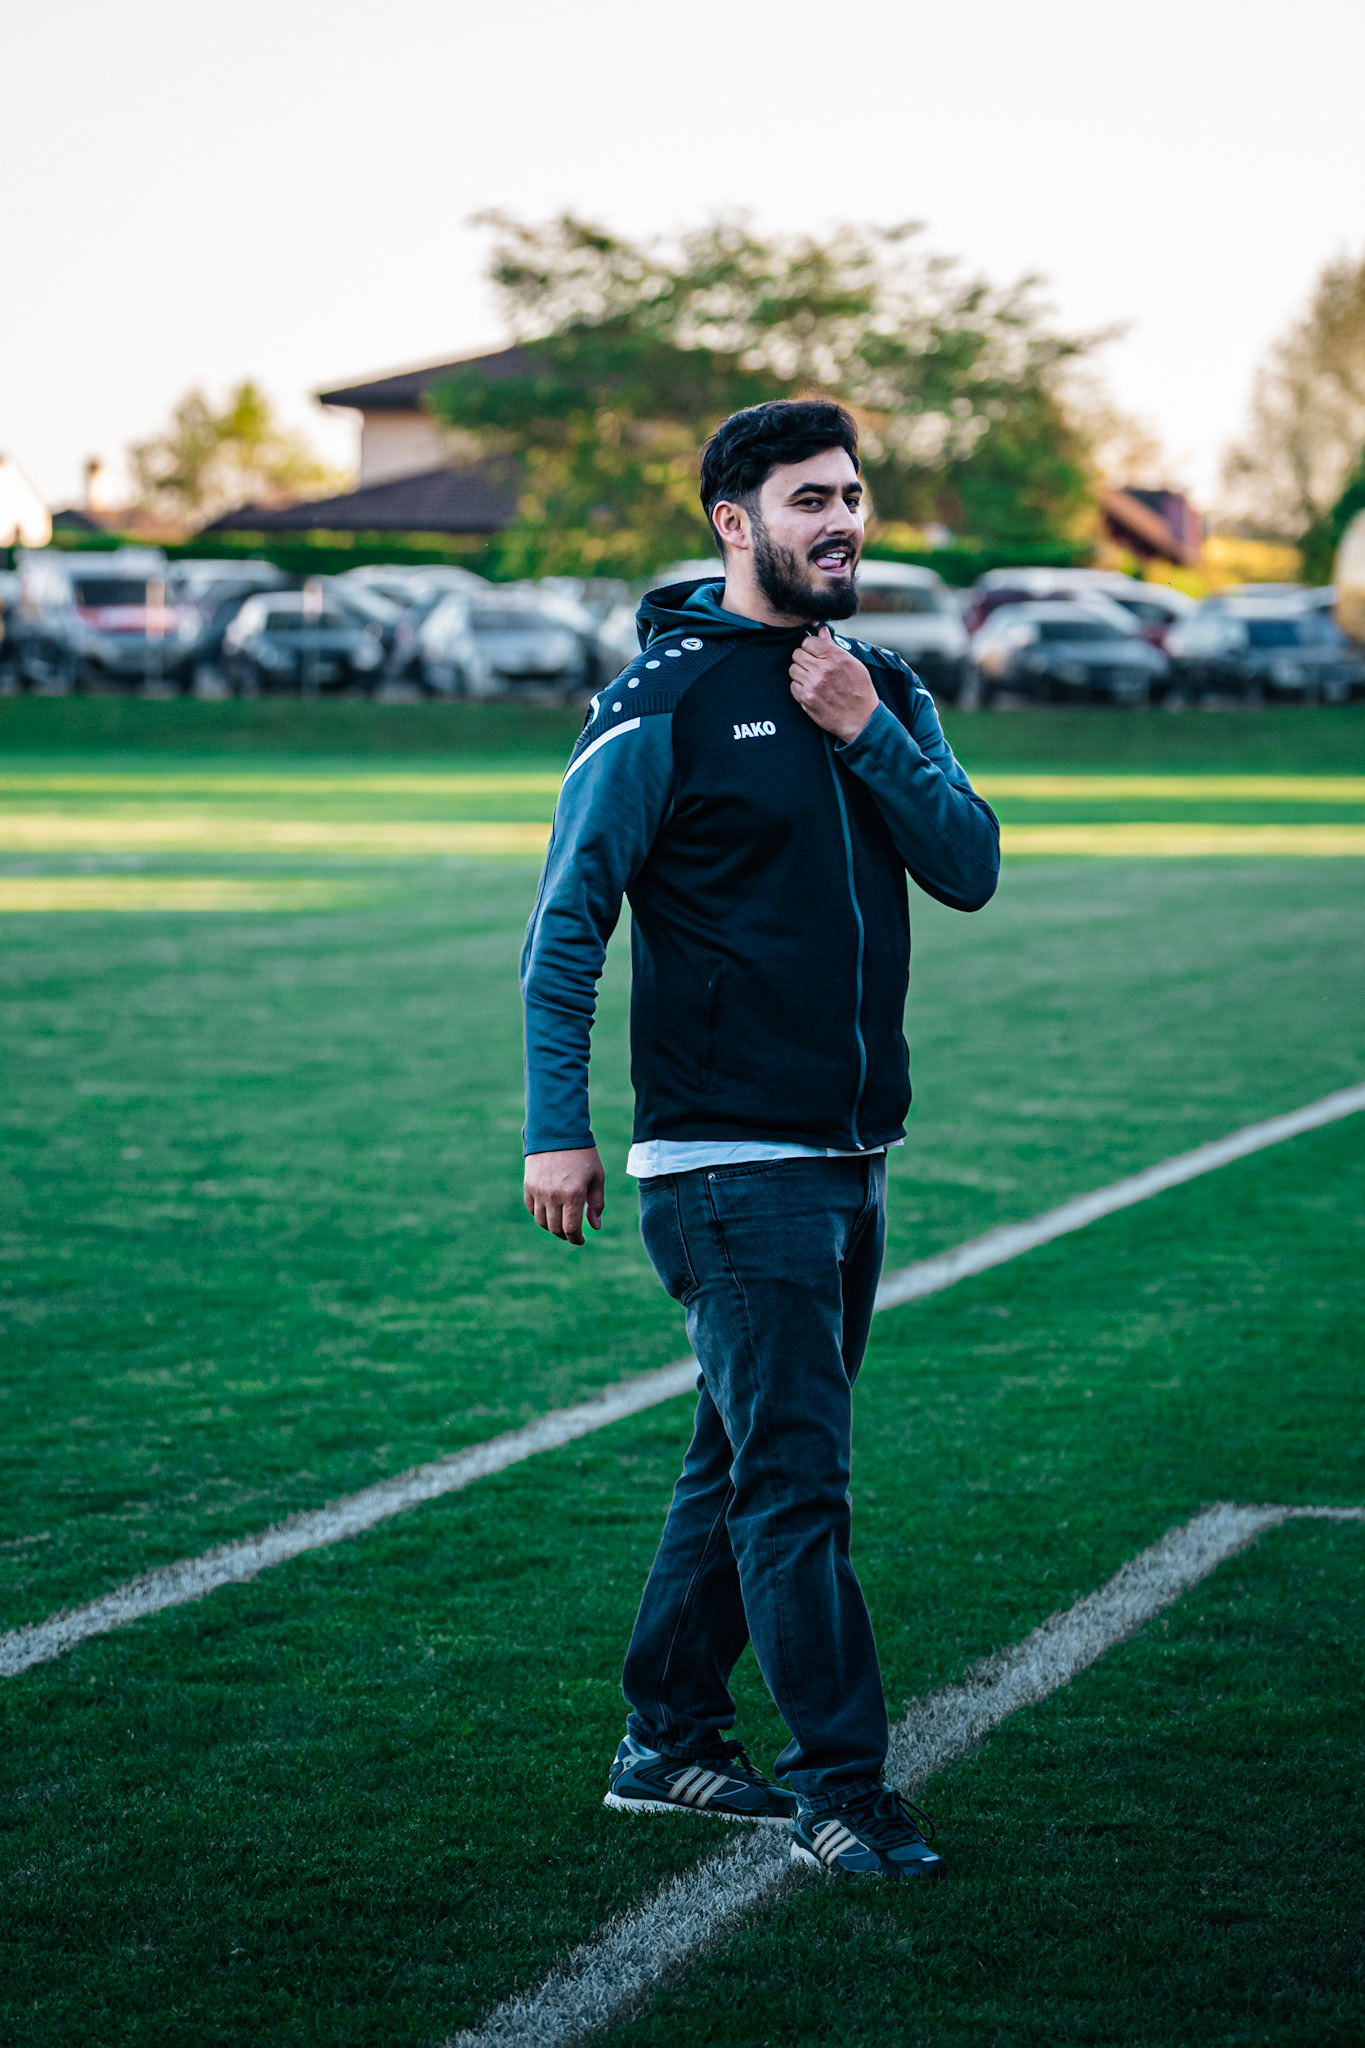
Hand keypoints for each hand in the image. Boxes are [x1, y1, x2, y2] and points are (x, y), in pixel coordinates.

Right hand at [524, 1146, 604, 1244]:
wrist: (558, 1131)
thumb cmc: (583, 1154)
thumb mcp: (597, 1177)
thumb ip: (596, 1203)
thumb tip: (595, 1226)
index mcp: (573, 1195)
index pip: (571, 1229)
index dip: (576, 1239)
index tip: (581, 1240)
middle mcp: (553, 1196)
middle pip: (555, 1228)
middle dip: (565, 1235)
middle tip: (572, 1233)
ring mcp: (539, 1191)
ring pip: (541, 1221)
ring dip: (552, 1226)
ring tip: (561, 1223)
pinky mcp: (528, 1185)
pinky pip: (532, 1208)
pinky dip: (540, 1214)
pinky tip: (549, 1211)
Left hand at [789, 627, 878, 743]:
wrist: (861, 720)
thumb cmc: (860, 690)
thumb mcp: (853, 664)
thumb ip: (834, 647)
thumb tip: (821, 631)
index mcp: (836, 658)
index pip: (808, 642)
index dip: (811, 647)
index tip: (815, 653)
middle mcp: (823, 670)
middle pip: (797, 654)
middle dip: (804, 658)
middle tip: (813, 666)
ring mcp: (813, 685)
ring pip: (793, 669)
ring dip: (800, 673)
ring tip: (813, 679)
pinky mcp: (806, 699)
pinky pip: (793, 686)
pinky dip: (799, 687)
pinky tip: (811, 690)